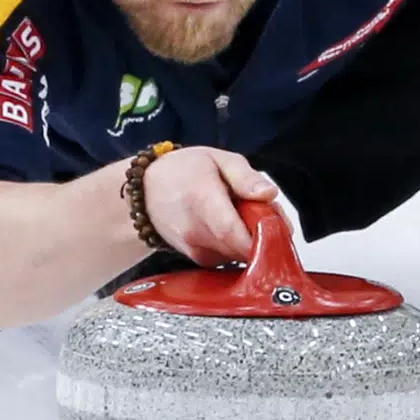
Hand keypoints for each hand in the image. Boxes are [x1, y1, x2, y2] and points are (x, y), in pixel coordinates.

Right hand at [141, 146, 279, 265]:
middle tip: (264, 212)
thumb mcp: (217, 159)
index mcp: (202, 201)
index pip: (235, 233)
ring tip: (243, 215)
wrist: (144, 193)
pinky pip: (230, 258)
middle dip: (264, 234)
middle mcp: (196, 232)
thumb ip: (245, 177)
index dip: (262, 235)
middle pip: (244, 247)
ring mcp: (196, 250)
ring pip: (240, 255)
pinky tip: (230, 227)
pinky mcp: (199, 261)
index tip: (276, 223)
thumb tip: (269, 194)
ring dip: (251, 240)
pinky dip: (238, 245)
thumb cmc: (181, 171)